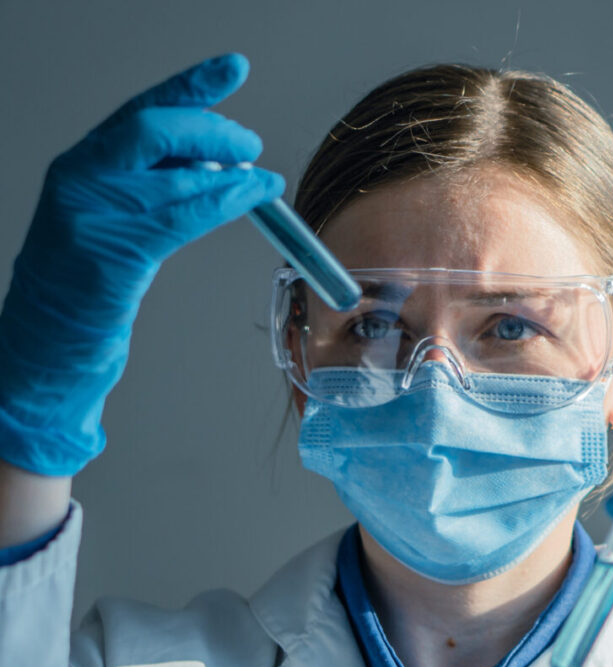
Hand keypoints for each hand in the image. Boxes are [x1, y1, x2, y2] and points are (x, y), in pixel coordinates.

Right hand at [0, 54, 282, 475]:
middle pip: (154, 128)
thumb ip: (156, 192)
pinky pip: (181, 215)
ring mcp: (91, 214)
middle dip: (212, 129)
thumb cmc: (87, 292)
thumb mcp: (119, 225)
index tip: (232, 68)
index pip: (141, 111)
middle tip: (250, 146)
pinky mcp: (111, 252)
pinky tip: (252, 198)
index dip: (191, 86)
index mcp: (82, 166)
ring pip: (173, 171)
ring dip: (229, 171)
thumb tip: (218, 168)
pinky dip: (225, 202)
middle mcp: (80, 179)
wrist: (46, 346)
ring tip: (262, 179)